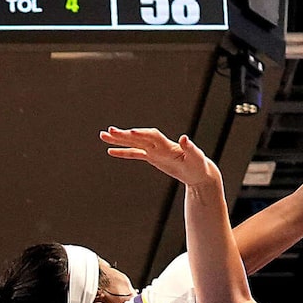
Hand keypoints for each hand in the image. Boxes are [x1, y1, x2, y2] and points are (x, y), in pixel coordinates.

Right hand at [100, 126, 221, 190]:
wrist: (198, 171)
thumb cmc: (198, 164)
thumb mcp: (196, 157)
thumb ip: (190, 147)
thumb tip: (185, 137)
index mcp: (168, 144)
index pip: (152, 136)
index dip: (141, 134)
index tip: (129, 132)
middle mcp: (159, 144)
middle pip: (138, 137)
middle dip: (124, 135)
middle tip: (109, 131)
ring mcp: (154, 150)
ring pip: (133, 143)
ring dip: (119, 140)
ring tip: (103, 135)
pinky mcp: (152, 157)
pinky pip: (134, 153)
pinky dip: (123, 152)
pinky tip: (110, 151)